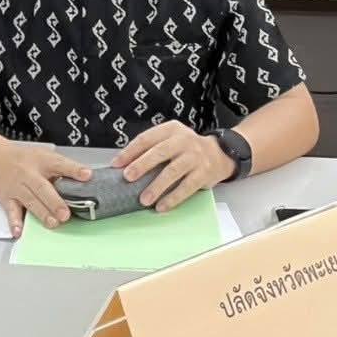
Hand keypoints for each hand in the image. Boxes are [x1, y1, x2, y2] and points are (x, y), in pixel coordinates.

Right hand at [0, 144, 90, 236]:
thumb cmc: (25, 159)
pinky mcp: (7, 198)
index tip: (87, 175)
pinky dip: (14, 222)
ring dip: (41, 213)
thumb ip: (64, 168)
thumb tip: (87, 178)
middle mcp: (29, 174)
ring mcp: (17, 187)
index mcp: (42, 161)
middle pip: (42, 188)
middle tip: (66, 214)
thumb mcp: (46, 156)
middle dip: (54, 202)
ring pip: (30, 201)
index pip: (59, 164)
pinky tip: (19, 231)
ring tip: (53, 223)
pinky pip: (11, 211)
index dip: (74, 170)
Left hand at [111, 121, 234, 212]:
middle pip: (160, 152)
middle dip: (142, 165)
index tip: (116, 164)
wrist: (220, 154)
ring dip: (157, 186)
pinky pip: (187, 187)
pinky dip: (173, 198)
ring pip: (173, 171)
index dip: (130, 152)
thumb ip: (151, 148)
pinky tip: (162, 206)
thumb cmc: (186, 149)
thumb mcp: (170, 140)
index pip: (147, 138)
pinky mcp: (204, 173)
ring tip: (143, 199)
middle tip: (128, 177)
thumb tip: (123, 165)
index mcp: (171, 130)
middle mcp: (184, 140)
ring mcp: (195, 157)